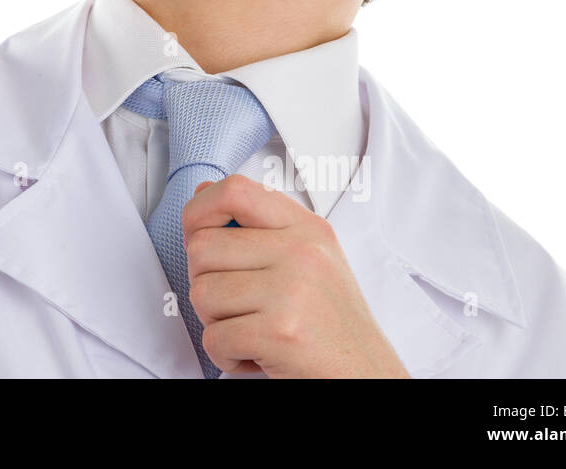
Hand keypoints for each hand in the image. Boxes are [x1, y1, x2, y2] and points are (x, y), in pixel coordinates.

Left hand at [183, 174, 409, 377]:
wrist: (368, 376)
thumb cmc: (333, 325)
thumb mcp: (309, 260)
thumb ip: (257, 226)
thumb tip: (204, 193)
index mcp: (306, 228)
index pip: (234, 190)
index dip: (200, 210)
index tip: (197, 233)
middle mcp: (301, 252)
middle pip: (203, 247)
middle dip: (206, 282)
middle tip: (236, 305)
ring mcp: (291, 290)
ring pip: (202, 293)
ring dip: (216, 323)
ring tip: (251, 330)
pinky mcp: (280, 332)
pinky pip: (214, 338)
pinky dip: (226, 355)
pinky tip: (255, 355)